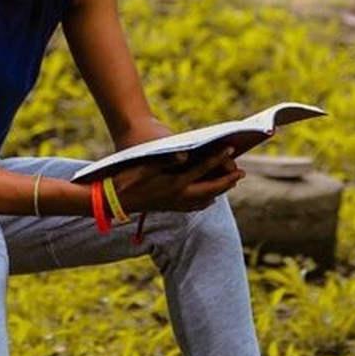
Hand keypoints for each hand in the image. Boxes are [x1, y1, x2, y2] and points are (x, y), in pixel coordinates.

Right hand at [111, 147, 244, 212]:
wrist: (112, 200)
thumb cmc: (126, 178)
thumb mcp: (143, 165)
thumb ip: (165, 160)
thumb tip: (185, 154)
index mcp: (174, 183)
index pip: (202, 168)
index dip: (218, 157)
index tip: (230, 148)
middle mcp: (178, 196)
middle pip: (211, 188)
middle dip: (228, 180)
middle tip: (242, 173)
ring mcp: (175, 204)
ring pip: (205, 199)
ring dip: (219, 191)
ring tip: (231, 183)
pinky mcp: (170, 207)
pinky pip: (194, 207)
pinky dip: (205, 201)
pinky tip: (209, 199)